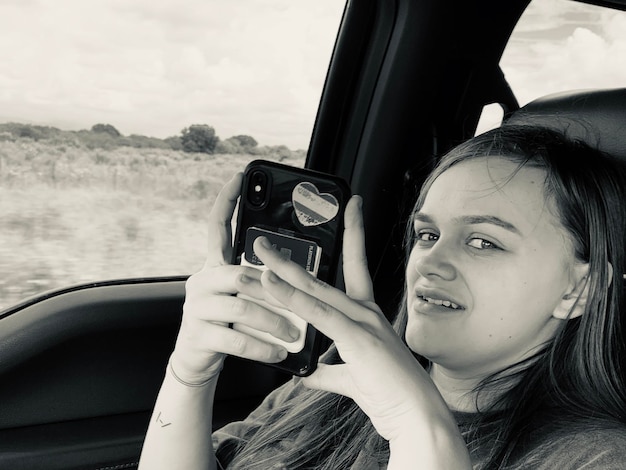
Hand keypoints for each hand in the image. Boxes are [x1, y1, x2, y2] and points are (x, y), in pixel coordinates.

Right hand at [169, 173, 298, 384]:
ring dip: (274, 322)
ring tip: (295, 335)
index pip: (217, 227)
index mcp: (216, 268)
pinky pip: (235, 338)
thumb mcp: (244, 298)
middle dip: (276, 291)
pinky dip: (262, 347)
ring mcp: (196, 307)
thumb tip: (295, 271)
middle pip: (241, 273)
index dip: (227, 202)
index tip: (239, 177)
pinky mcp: (197, 335)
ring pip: (242, 306)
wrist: (200, 361)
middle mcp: (202, 280)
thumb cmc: (231, 324)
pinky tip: (279, 353)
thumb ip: (260, 282)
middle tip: (302, 306)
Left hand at [254, 196, 451, 441]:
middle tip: (269, 238)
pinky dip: (293, 297)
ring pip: (316, 289)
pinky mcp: (359, 339)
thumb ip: (325, 371)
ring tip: (260, 252)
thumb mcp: (351, 378)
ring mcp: (364, 322)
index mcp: (367, 316)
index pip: (355, 267)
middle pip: (324, 274)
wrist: (418, 418)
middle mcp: (366, 312)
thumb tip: (305, 371)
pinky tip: (272, 285)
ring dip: (284, 269)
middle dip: (296, 253)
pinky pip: (318, 314)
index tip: (351, 209)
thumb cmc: (392, 395)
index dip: (353, 235)